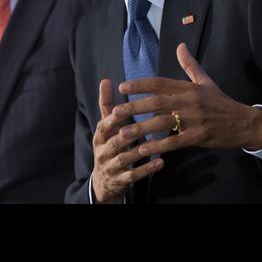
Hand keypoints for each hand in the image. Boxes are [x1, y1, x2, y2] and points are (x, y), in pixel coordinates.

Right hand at [91, 78, 165, 202]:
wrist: (104, 181)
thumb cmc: (110, 146)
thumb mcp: (106, 127)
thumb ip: (107, 105)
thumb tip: (106, 80)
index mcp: (100, 136)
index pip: (106, 124)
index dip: (115, 117)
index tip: (127, 108)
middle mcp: (102, 151)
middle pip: (116, 141)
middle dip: (130, 133)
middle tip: (148, 125)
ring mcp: (111, 167)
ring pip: (125, 158)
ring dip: (140, 150)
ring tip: (157, 143)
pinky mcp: (121, 180)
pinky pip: (134, 174)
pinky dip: (147, 168)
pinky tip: (161, 161)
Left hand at [112, 43, 261, 156]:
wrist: (245, 123)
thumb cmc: (222, 103)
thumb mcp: (207, 82)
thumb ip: (190, 65)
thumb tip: (180, 46)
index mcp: (190, 88)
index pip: (160, 83)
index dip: (140, 85)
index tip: (122, 88)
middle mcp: (190, 101)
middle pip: (157, 103)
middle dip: (134, 107)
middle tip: (114, 112)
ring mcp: (194, 120)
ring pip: (163, 123)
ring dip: (141, 128)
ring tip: (123, 133)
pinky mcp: (199, 136)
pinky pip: (175, 142)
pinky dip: (158, 146)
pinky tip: (144, 149)